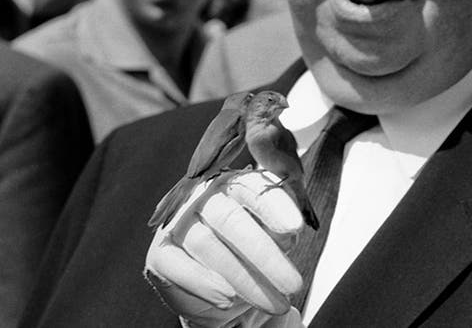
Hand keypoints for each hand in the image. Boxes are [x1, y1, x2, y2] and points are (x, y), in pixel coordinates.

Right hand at [144, 170, 306, 327]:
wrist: (226, 293)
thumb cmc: (254, 256)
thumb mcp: (276, 238)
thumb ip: (282, 230)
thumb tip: (288, 232)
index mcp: (234, 184)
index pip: (253, 189)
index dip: (275, 208)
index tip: (296, 228)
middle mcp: (202, 197)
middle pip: (231, 219)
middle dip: (265, 255)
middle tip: (293, 284)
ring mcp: (177, 224)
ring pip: (208, 245)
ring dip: (244, 279)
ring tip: (273, 302)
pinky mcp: (159, 254)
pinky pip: (179, 268)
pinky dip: (206, 285)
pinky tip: (229, 299)